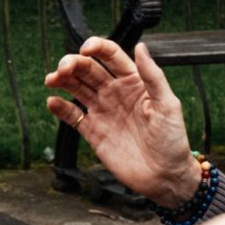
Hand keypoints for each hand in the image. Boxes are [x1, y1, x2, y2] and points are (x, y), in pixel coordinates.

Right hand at [42, 38, 199, 206]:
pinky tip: (52, 102)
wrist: (165, 177)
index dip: (97, 47)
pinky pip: (72, 116)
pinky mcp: (93, 132)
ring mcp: (103, 111)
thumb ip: (153, 76)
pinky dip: (60, 108)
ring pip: (76, 88)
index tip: (85, 49)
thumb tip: (141, 46)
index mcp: (134, 82)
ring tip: (52, 79)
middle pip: (89, 69)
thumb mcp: (168, 105)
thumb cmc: (173, 141)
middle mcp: (116, 93)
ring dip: (62, 80)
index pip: (112, 56)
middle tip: (63, 68)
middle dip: (73, 64)